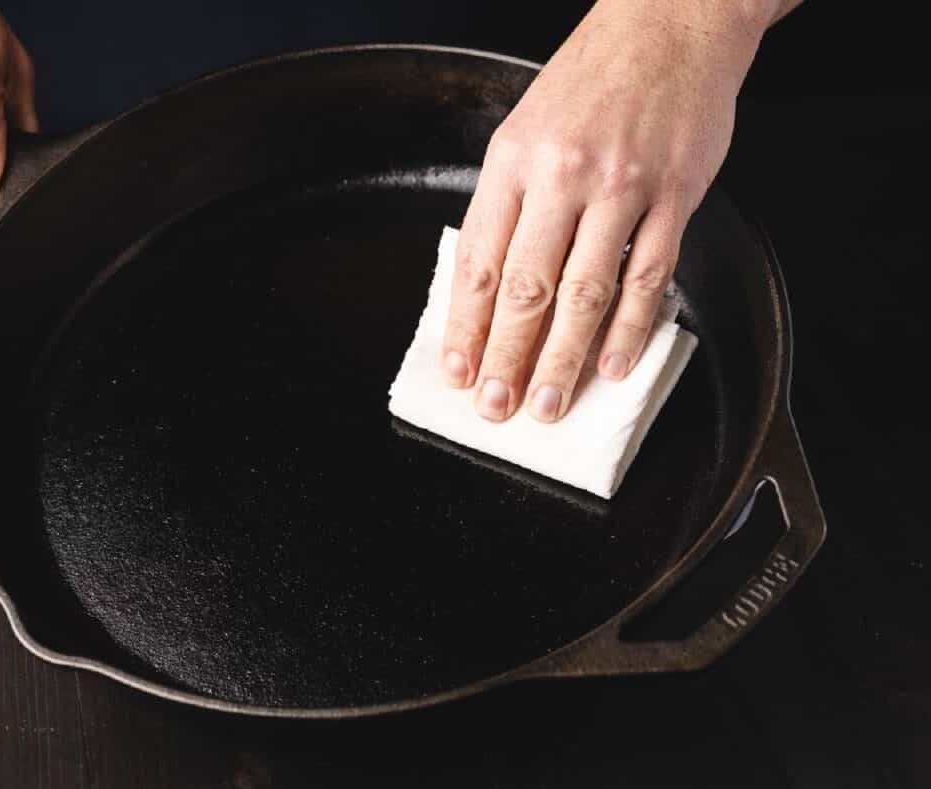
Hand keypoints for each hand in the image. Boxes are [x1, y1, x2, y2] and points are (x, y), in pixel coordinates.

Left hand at [443, 0, 772, 421]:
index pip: (478, 261)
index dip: (465, 325)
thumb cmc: (591, 80)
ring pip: (586, 291)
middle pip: (526, 287)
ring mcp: (622, 186)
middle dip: (506, 357)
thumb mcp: (523, 129)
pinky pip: (649, 273)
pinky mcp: (674, 193)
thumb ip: (508, 204)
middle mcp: (562, 174)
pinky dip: (630, 326)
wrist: (670, 20)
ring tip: (548, 402)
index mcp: (512, 160)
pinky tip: (614, 364)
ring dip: (565, 358)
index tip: (457, 370)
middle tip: (496, 406)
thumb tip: (488, 287)